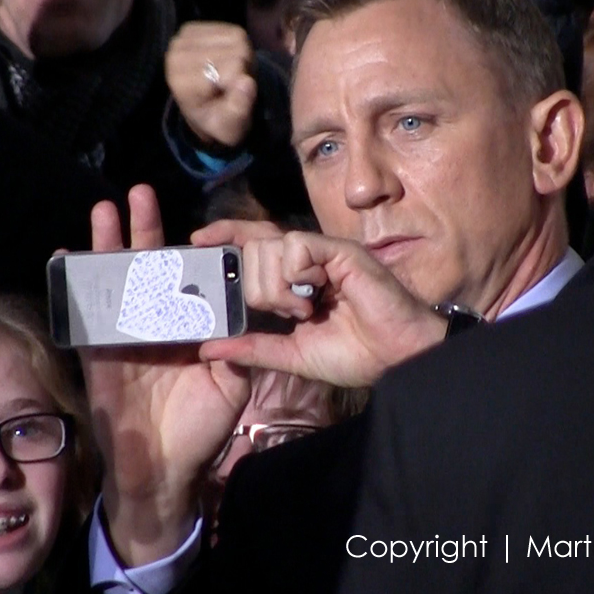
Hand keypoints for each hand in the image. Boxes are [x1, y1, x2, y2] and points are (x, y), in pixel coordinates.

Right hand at [80, 185, 249, 565]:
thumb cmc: (203, 429)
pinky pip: (87, 316)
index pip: (190, 278)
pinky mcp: (101, 353)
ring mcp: (128, 336)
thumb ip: (237, 346)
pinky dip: (76, 287)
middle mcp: (159, 324)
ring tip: (103, 210)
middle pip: (150, 268)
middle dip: (145, 230)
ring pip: (117, 282)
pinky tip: (66, 257)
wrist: (165, 469)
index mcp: (191, 328)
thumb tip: (248, 308)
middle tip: (140, 193)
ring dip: (108, 246)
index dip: (191, 250)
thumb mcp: (231, 384)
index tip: (195, 220)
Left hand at [166, 22, 256, 148]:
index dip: (241, 82)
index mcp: (182, 80)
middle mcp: (177, 53)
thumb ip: (238, 108)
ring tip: (228, 75)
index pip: (234, 68)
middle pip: (237, 51)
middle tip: (231, 86)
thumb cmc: (217, 120)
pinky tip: (224, 61)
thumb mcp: (229, 126)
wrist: (202, 108)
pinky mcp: (193, 28)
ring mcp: (184, 37)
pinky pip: (232, 31)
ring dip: (241, 57)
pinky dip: (234, 46)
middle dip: (242, 69)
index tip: (229, 96)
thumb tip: (246, 82)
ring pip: (237, 38)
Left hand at [196, 226, 447, 386]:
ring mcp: (323, 252)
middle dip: (258, 286)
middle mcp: (306, 259)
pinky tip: (317, 293)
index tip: (197, 240)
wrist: (395, 357)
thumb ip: (253, 348)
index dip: (226, 235)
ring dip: (279, 286)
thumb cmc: (355, 353)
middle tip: (287, 312)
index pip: (251, 243)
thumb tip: (207, 347)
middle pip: (254, 246)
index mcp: (294, 277)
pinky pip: (297, 245)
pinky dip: (298, 272)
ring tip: (305, 309)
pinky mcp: (340, 251)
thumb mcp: (292, 354)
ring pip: (271, 246)